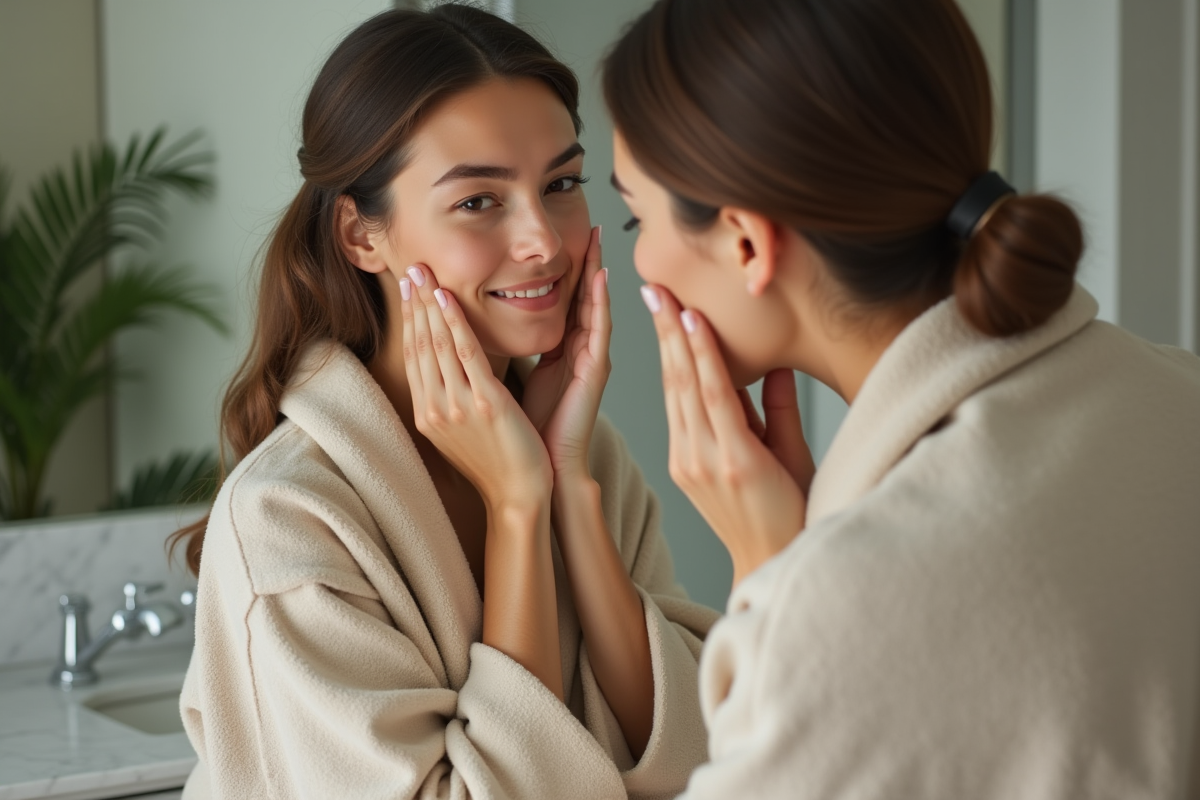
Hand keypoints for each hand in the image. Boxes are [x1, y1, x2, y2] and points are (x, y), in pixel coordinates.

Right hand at [401, 264, 551, 510]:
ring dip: (429, 304)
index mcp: (427, 415)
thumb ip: (449, 402)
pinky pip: (465, 354)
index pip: (413, 357)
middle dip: (414, 304)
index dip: (409, 321)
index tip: (408, 291)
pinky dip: (454, 323)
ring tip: (425, 273)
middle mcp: (434, 408)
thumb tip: (442, 376)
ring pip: (437, 344)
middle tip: (411, 269)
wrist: (518, 495)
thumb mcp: (460, 432)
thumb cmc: (496, 464)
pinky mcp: (485, 402)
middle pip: (419, 345)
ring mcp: (457, 406)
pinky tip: (448, 299)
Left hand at [522, 226, 610, 477]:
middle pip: (583, 295)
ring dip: (596, 269)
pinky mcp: (594, 372)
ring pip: (594, 305)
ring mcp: (591, 360)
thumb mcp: (513, 379)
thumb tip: (479, 330)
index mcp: (561, 352)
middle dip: (586, 259)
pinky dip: (598, 301)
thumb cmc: (526, 431)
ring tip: (598, 236)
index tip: (561, 237)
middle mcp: (580, 352)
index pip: (564, 300)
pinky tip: (598, 275)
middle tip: (590, 222)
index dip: (564, 269)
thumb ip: (509, 353)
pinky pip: (597, 329)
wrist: (539, 470)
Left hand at [641, 284, 812, 585]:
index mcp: (738, 459)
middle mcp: (704, 460)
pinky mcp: (680, 469)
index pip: (714, 390)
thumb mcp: (796, 459)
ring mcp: (687, 465)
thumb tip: (775, 364)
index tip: (687, 311)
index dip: (700, 349)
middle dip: (668, 334)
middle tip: (654, 290)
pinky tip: (668, 351)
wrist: (765, 562)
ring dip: (663, 349)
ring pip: (673, 396)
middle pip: (683, 385)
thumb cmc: (793, 513)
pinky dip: (671, 378)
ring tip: (654, 308)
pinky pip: (675, 414)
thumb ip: (783, 410)